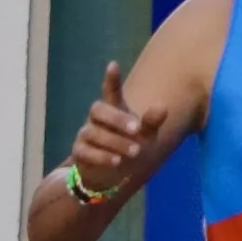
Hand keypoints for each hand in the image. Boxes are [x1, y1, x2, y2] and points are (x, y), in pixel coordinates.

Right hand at [67, 61, 169, 195]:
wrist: (110, 175)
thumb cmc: (129, 147)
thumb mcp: (145, 136)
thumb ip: (152, 121)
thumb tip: (162, 106)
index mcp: (114, 110)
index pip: (110, 92)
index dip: (111, 79)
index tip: (113, 65)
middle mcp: (97, 120)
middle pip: (98, 109)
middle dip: (117, 118)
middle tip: (137, 129)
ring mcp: (86, 136)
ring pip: (93, 133)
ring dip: (115, 142)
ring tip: (135, 152)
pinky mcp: (79, 153)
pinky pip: (86, 152)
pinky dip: (102, 156)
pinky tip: (117, 161)